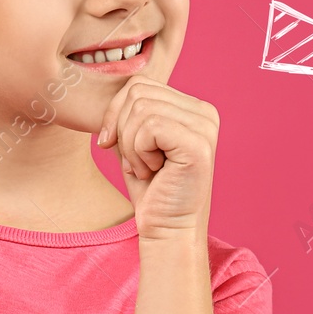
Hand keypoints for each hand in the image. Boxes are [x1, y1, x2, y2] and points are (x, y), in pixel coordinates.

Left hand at [95, 78, 218, 239]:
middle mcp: (205, 112)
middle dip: (121, 130)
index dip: (115, 113)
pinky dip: (138, 153)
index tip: (113, 144)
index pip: (138, 84)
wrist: (167, 229)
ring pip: (140, 109)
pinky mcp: (198, 144)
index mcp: (192, 107)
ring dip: (130, 146)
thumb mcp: (133, 142)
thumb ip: (127, 112)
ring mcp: (204, 127)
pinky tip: (153, 172)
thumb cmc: (150, 189)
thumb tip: (108, 92)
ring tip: (146, 168)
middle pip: (137, 92)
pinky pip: (148, 127)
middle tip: (136, 162)